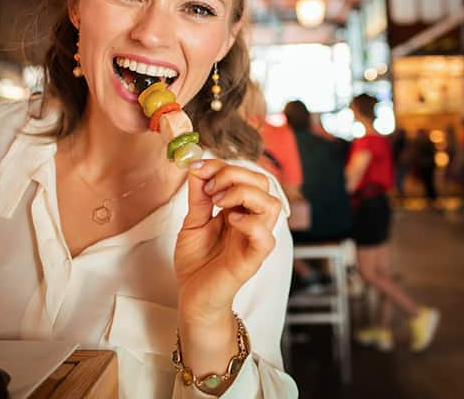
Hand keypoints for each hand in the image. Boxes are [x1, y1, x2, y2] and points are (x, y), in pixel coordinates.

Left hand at [174, 159, 281, 326]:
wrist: (192, 297)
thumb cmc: (196, 262)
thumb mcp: (192, 221)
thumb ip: (198, 196)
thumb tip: (197, 167)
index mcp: (240, 209)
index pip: (246, 175)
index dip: (222, 166)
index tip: (196, 168)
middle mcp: (252, 221)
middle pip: (263, 183)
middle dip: (234, 175)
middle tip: (209, 189)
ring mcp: (255, 240)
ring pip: (271, 205)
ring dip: (243, 194)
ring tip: (218, 203)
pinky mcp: (253, 259)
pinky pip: (265, 237)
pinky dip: (250, 223)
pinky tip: (230, 221)